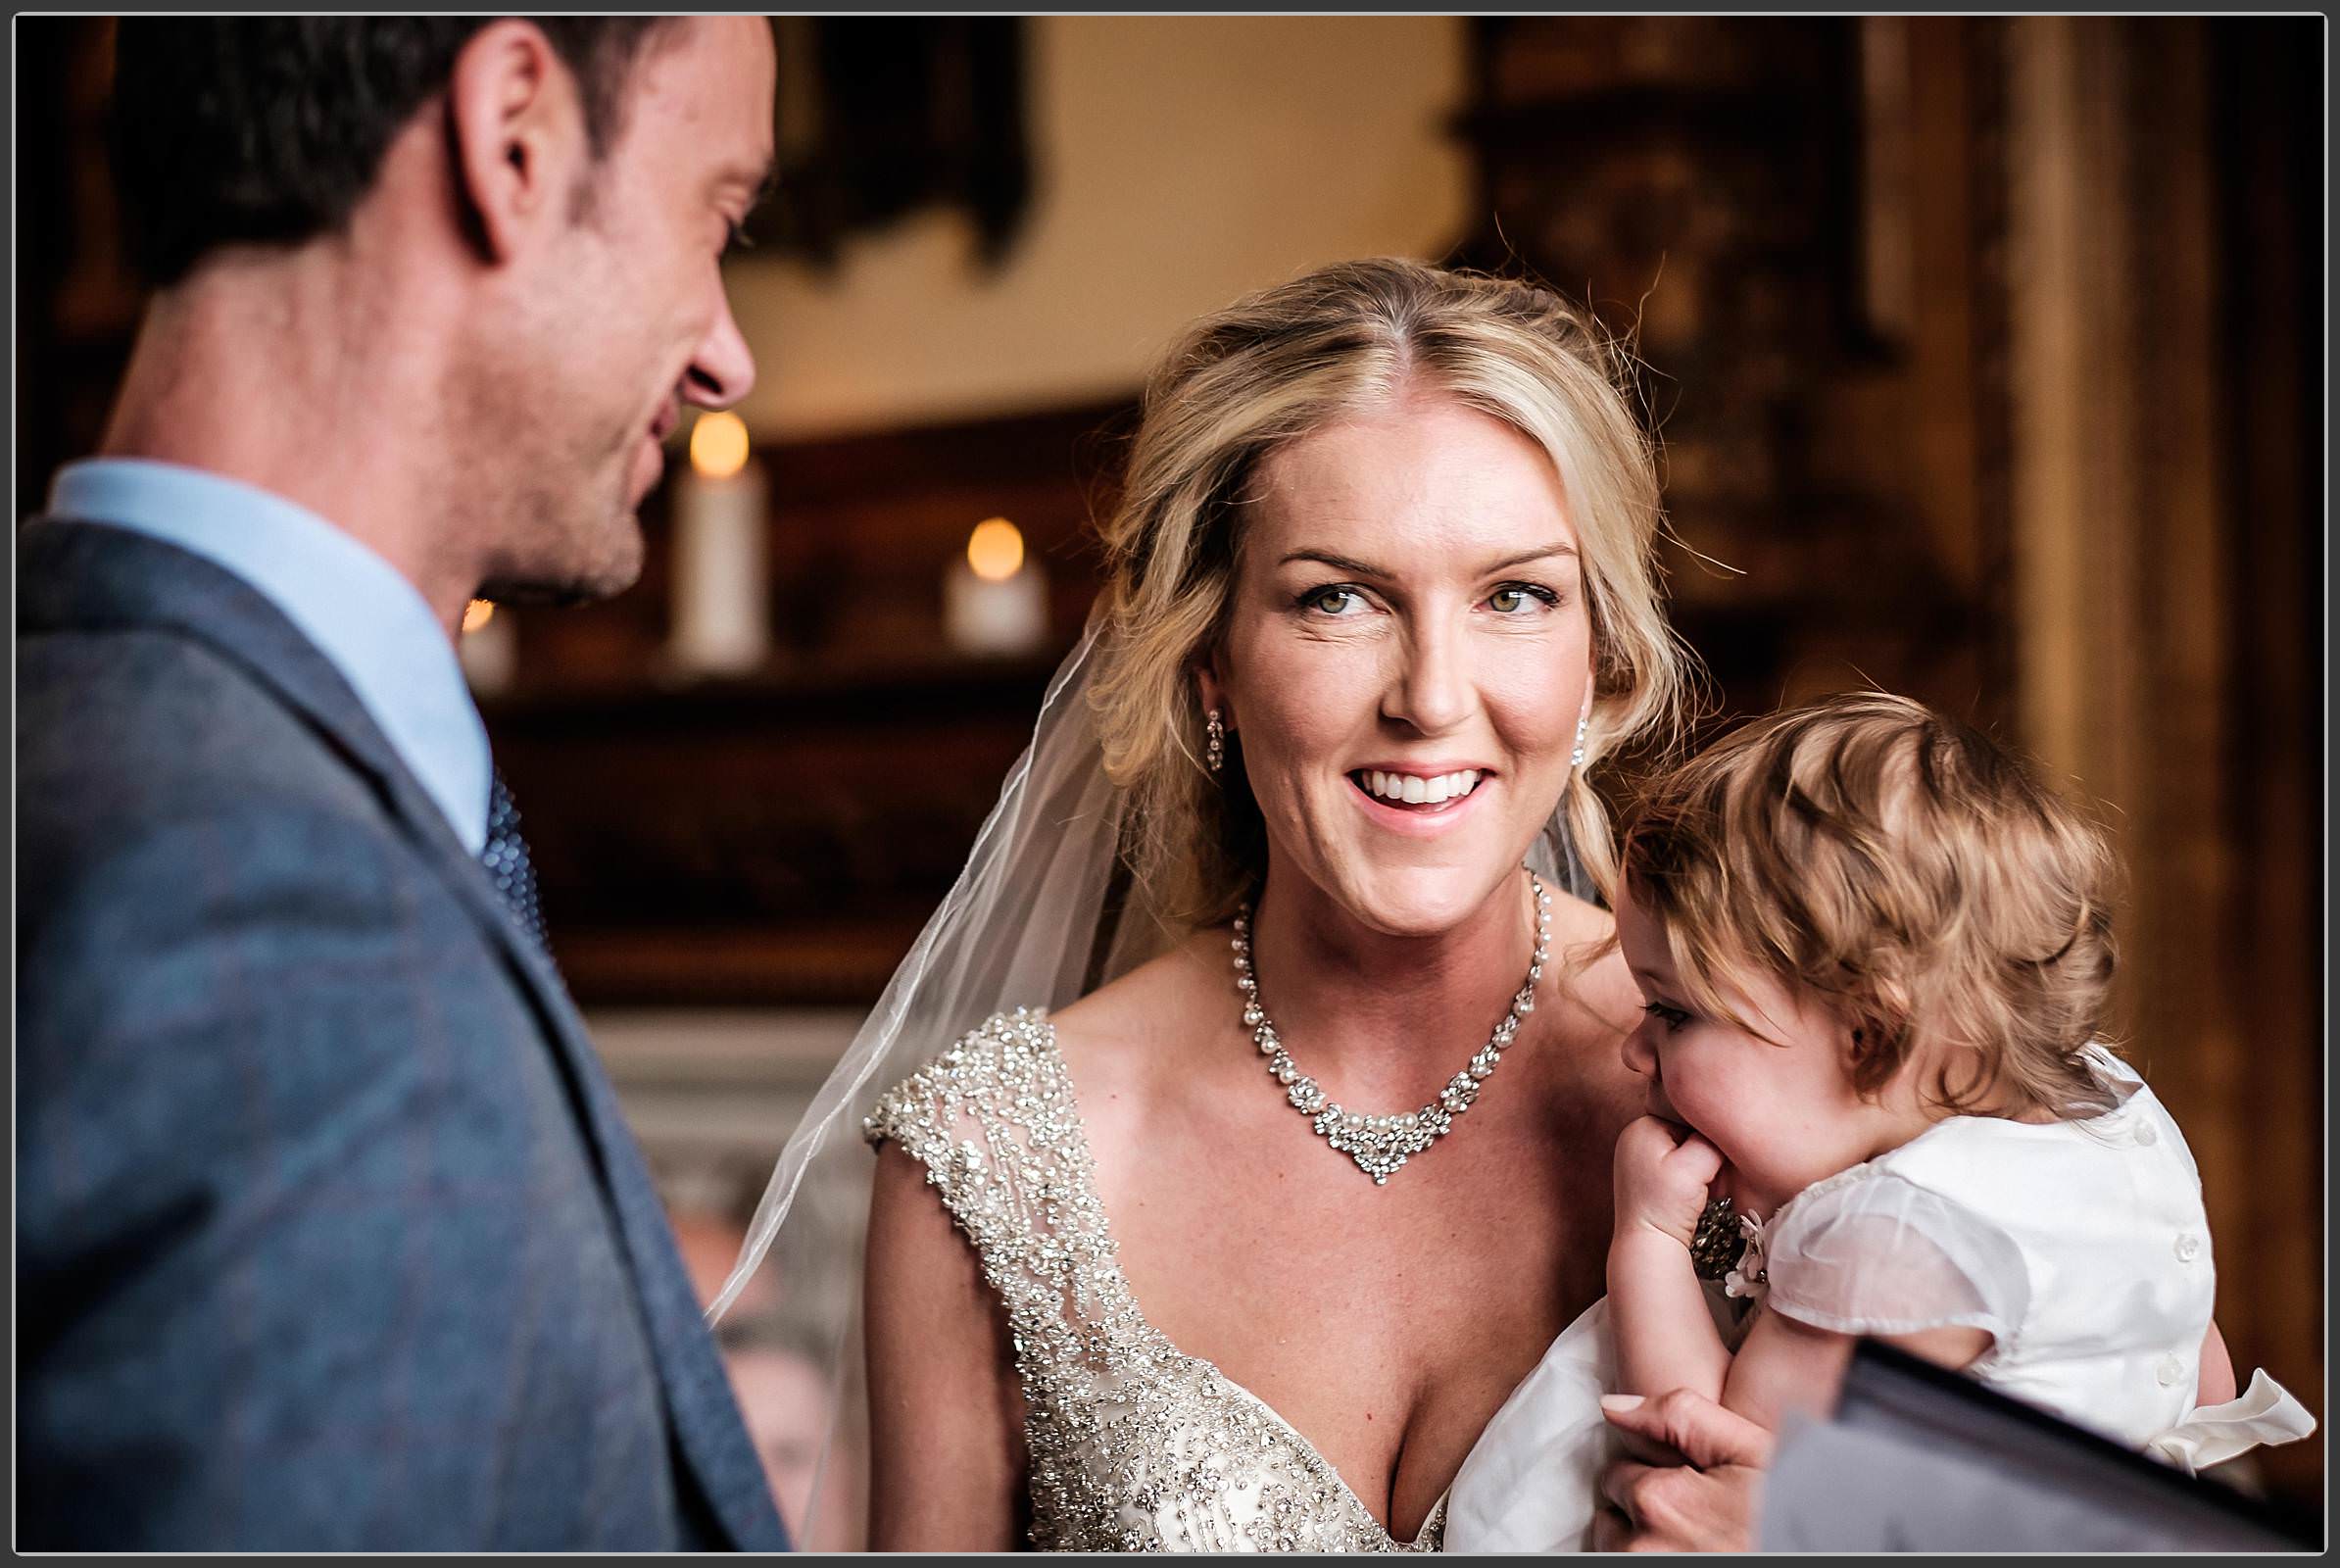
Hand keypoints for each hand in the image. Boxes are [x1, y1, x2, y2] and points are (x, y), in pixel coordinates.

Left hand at [1593, 1389, 1774, 1552]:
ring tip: (1691, 1539)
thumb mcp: (1750, 1451)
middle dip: (1642, 1508)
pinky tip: (1688, 1550)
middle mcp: (1646, 1545)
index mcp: (1661, 1499)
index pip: (1617, 1474)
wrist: (1820, 1547)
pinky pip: (1626, 1563)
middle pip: (1612, 1516)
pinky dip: (1650, 1555)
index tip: (1685, 1484)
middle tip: (1691, 1516)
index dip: (1652, 1475)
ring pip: (1617, 1549)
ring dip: (1642, 1541)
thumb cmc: (1791, 1509)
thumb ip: (1679, 1417)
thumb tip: (1613, 1405)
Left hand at [1613, 1115, 1722, 1246]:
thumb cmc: (1667, 1206)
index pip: (1687, 1114)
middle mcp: (1634, 1136)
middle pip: (1684, 1130)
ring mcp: (1637, 1155)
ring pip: (1682, 1147)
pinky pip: (1675, 1162)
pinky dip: (1688, 1173)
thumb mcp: (1695, 1166)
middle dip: (1701, 1148)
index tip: (1717, 1155)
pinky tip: (1691, 1190)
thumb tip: (1722, 1129)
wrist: (1648, 1245)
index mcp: (1641, 1126)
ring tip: (1701, 1183)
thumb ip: (1712, 1141)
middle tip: (1711, 1171)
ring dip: (1697, 1162)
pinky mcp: (1643, 1174)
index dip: (1708, 1133)